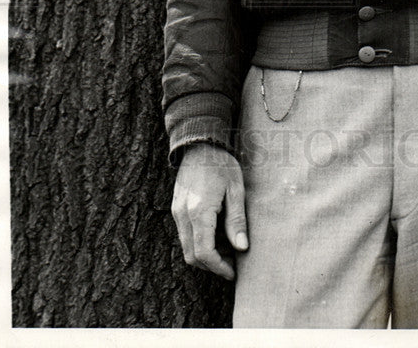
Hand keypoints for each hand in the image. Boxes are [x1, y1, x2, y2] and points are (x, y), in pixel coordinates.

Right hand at [171, 143, 247, 280]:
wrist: (200, 144)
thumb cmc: (222, 164)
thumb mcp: (236, 190)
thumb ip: (237, 220)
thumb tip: (241, 248)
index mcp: (199, 211)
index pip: (204, 252)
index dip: (219, 267)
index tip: (234, 272)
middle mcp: (183, 215)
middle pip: (192, 256)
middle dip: (212, 265)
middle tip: (233, 263)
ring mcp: (176, 212)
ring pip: (186, 247)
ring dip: (205, 255)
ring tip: (228, 248)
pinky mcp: (176, 209)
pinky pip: (185, 235)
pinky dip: (199, 242)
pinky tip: (217, 234)